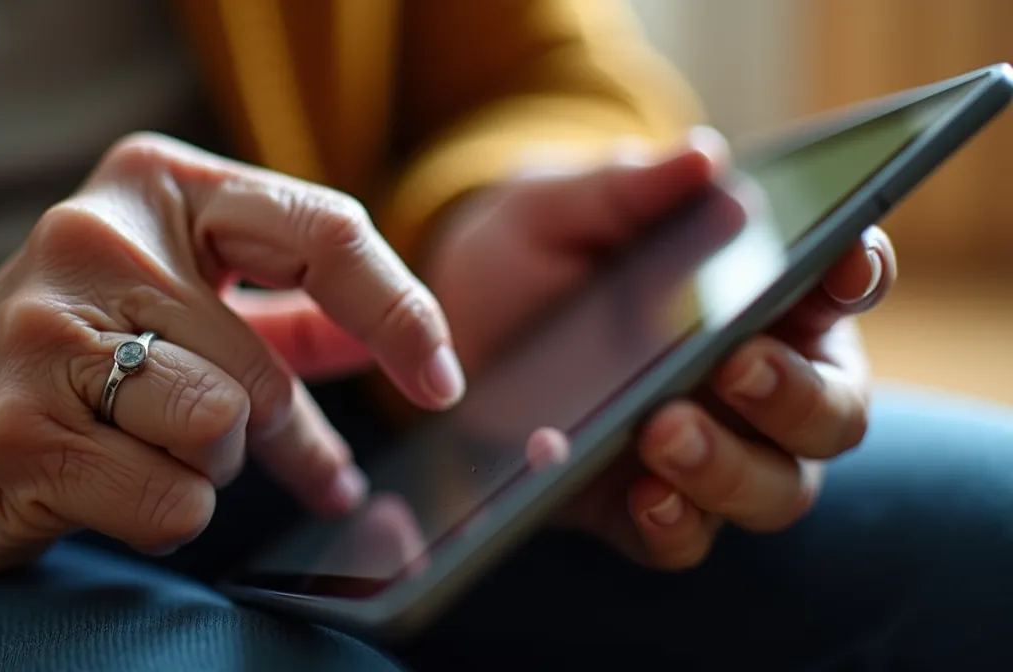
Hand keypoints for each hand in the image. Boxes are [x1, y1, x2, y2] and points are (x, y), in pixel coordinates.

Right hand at [0, 133, 464, 580]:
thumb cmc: (64, 361)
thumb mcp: (171, 298)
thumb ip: (285, 311)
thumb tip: (405, 345)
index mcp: (151, 186)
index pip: (323, 231)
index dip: (401, 311)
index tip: (442, 380)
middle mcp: (92, 238)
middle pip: (270, 365)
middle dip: (286, 434)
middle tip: (288, 462)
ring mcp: (41, 333)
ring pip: (225, 431)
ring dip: (210, 468)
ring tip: (151, 450)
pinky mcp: (14, 429)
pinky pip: (173, 501)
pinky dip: (163, 511)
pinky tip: (106, 486)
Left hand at [422, 127, 895, 569]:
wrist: (452, 323)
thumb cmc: (533, 248)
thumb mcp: (564, 207)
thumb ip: (629, 186)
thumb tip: (702, 156)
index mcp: (764, 293)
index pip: (845, 282)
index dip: (859, 271)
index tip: (842, 262)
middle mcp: (757, 382)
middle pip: (833, 409)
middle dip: (797, 393)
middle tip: (736, 364)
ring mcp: (708, 451)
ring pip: (776, 488)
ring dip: (732, 468)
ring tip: (665, 431)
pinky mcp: (642, 506)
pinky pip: (685, 538)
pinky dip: (671, 521)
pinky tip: (641, 493)